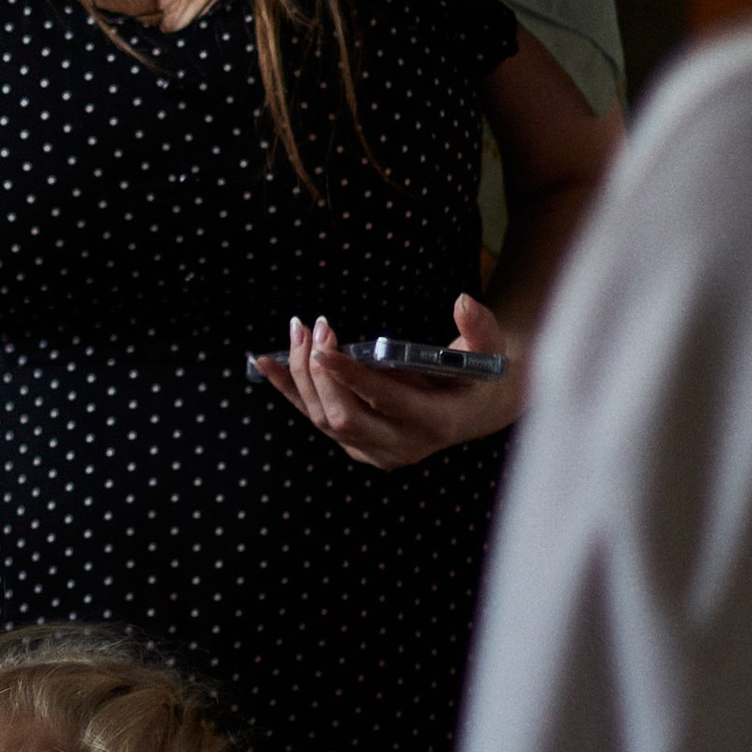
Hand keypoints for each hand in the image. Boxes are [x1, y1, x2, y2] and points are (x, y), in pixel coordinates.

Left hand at [253, 295, 521, 468]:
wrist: (475, 408)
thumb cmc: (480, 374)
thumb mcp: (489, 350)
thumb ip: (479, 328)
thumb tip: (462, 300)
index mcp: (435, 422)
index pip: (385, 401)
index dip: (351, 376)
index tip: (323, 345)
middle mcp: (402, 445)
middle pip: (344, 416)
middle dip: (320, 373)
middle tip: (313, 327)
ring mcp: (375, 451)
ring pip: (323, 419)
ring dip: (301, 374)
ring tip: (296, 330)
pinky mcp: (356, 446)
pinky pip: (314, 417)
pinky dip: (288, 389)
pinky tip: (262, 362)